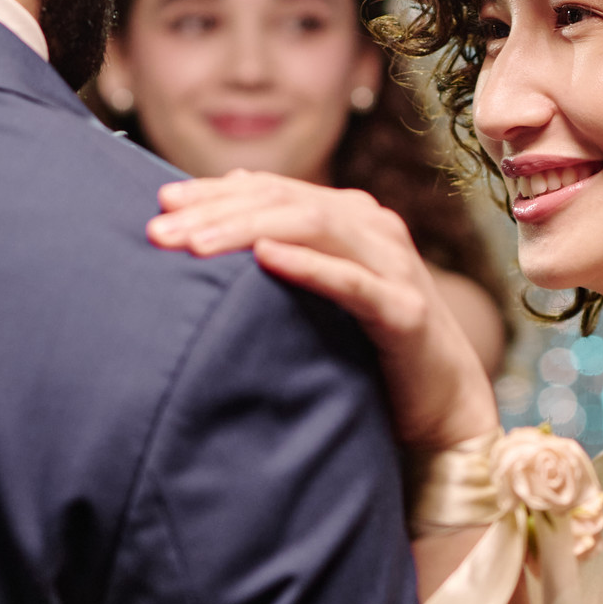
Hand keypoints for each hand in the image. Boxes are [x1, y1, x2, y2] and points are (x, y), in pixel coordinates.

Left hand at [148, 170, 499, 451]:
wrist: (444, 413)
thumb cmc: (370, 355)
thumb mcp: (318, 298)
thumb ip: (281, 255)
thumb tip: (218, 218)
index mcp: (350, 218)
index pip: (272, 190)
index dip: (214, 192)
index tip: (159, 206)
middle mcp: (373, 230)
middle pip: (284, 201)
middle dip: (216, 212)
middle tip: (158, 231)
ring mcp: (393, 266)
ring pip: (313, 227)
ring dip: (246, 231)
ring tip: (194, 245)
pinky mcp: (406, 311)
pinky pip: (352, 282)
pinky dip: (308, 265)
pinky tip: (265, 258)